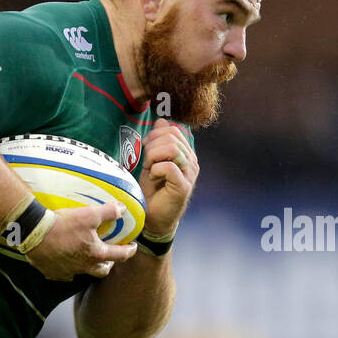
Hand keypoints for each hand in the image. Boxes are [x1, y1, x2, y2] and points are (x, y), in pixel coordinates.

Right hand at [24, 202, 136, 280]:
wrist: (35, 232)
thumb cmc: (63, 224)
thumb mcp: (89, 214)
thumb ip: (108, 212)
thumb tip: (123, 209)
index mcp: (96, 254)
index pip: (120, 255)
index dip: (129, 251)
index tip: (133, 247)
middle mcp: (84, 267)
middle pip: (102, 270)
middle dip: (109, 264)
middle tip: (110, 256)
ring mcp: (68, 272)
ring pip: (83, 272)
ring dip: (88, 265)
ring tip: (87, 256)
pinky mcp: (52, 273)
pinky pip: (63, 274)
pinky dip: (67, 268)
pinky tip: (65, 260)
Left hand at [139, 119, 198, 236]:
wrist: (153, 217)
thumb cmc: (153, 190)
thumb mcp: (152, 160)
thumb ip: (158, 140)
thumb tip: (162, 121)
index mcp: (185, 153)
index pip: (173, 130)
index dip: (155, 135)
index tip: (146, 149)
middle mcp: (191, 161)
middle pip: (172, 137)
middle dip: (152, 146)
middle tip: (147, 162)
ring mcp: (190, 174)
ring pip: (172, 149)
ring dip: (154, 157)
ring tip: (151, 169)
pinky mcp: (184, 186)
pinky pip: (169, 167)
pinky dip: (156, 170)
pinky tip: (154, 178)